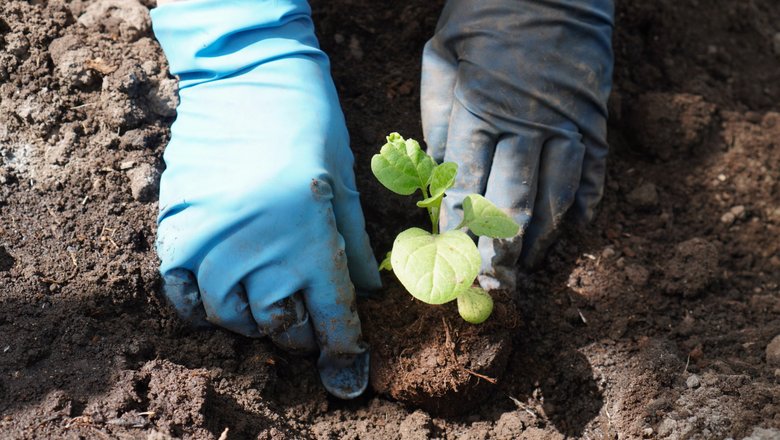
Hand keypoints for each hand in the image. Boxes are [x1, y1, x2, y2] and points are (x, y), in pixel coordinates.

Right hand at [151, 0, 379, 398]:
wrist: (249, 78)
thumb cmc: (310, 124)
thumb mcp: (343, 183)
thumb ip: (354, 244)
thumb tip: (365, 291)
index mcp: (310, 236)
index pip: (330, 315)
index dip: (343, 348)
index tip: (348, 370)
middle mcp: (262, 246)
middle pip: (276, 323)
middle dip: (295, 330)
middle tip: (300, 318)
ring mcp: (214, 238)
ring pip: (227, 314)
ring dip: (248, 319)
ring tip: (259, 302)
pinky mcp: (178, 225)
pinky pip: (179, 290)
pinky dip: (197, 304)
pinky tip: (215, 295)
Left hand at [421, 0, 613, 288]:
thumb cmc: (483, 17)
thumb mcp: (441, 59)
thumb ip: (438, 120)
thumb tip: (437, 179)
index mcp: (478, 109)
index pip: (467, 186)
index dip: (459, 233)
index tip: (452, 269)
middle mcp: (525, 123)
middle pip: (513, 203)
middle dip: (500, 254)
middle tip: (492, 292)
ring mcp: (566, 123)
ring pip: (556, 198)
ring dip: (540, 241)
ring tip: (526, 273)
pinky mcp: (596, 119)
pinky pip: (594, 175)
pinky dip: (583, 208)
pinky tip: (572, 234)